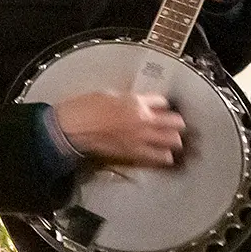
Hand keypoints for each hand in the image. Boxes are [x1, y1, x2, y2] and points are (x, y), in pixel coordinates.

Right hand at [51, 91, 185, 168]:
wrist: (74, 128)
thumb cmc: (87, 107)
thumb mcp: (110, 94)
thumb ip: (130, 99)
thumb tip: (140, 102)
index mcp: (137, 102)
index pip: (163, 102)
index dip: (163, 105)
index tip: (161, 107)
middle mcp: (144, 121)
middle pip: (175, 122)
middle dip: (177, 123)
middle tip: (175, 124)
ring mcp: (141, 139)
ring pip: (172, 141)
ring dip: (173, 140)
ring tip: (172, 140)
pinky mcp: (135, 154)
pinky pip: (159, 157)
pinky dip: (164, 156)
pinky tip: (164, 155)